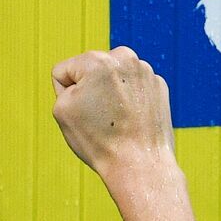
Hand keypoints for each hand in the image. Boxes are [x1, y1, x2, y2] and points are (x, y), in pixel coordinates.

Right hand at [50, 47, 175, 178]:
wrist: (139, 163)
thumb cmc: (98, 140)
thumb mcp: (61, 110)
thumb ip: (64, 85)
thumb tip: (87, 79)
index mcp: (96, 60)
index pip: (63, 71)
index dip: (63, 94)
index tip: (79, 111)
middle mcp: (124, 58)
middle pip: (89, 70)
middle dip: (88, 89)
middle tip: (97, 116)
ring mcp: (145, 71)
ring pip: (111, 78)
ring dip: (109, 94)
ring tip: (114, 119)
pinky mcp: (158, 85)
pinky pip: (131, 87)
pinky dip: (128, 100)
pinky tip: (129, 119)